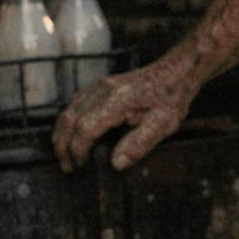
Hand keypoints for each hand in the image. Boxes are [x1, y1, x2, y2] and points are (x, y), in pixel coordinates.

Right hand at [52, 56, 197, 172]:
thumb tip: (116, 163)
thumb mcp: (164, 124)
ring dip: (62, 134)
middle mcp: (104, 89)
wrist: (176, 71)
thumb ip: (139, 144)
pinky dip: (68, 121)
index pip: (85, 127)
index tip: (81, 166)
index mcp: (118, 100)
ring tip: (65, 156)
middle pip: (70, 118)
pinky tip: (71, 134)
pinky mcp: (101, 84)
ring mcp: (100, 85)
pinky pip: (76, 102)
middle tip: (67, 167)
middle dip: (63, 146)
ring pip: (69, 109)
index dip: (78, 150)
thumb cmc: (171, 96)